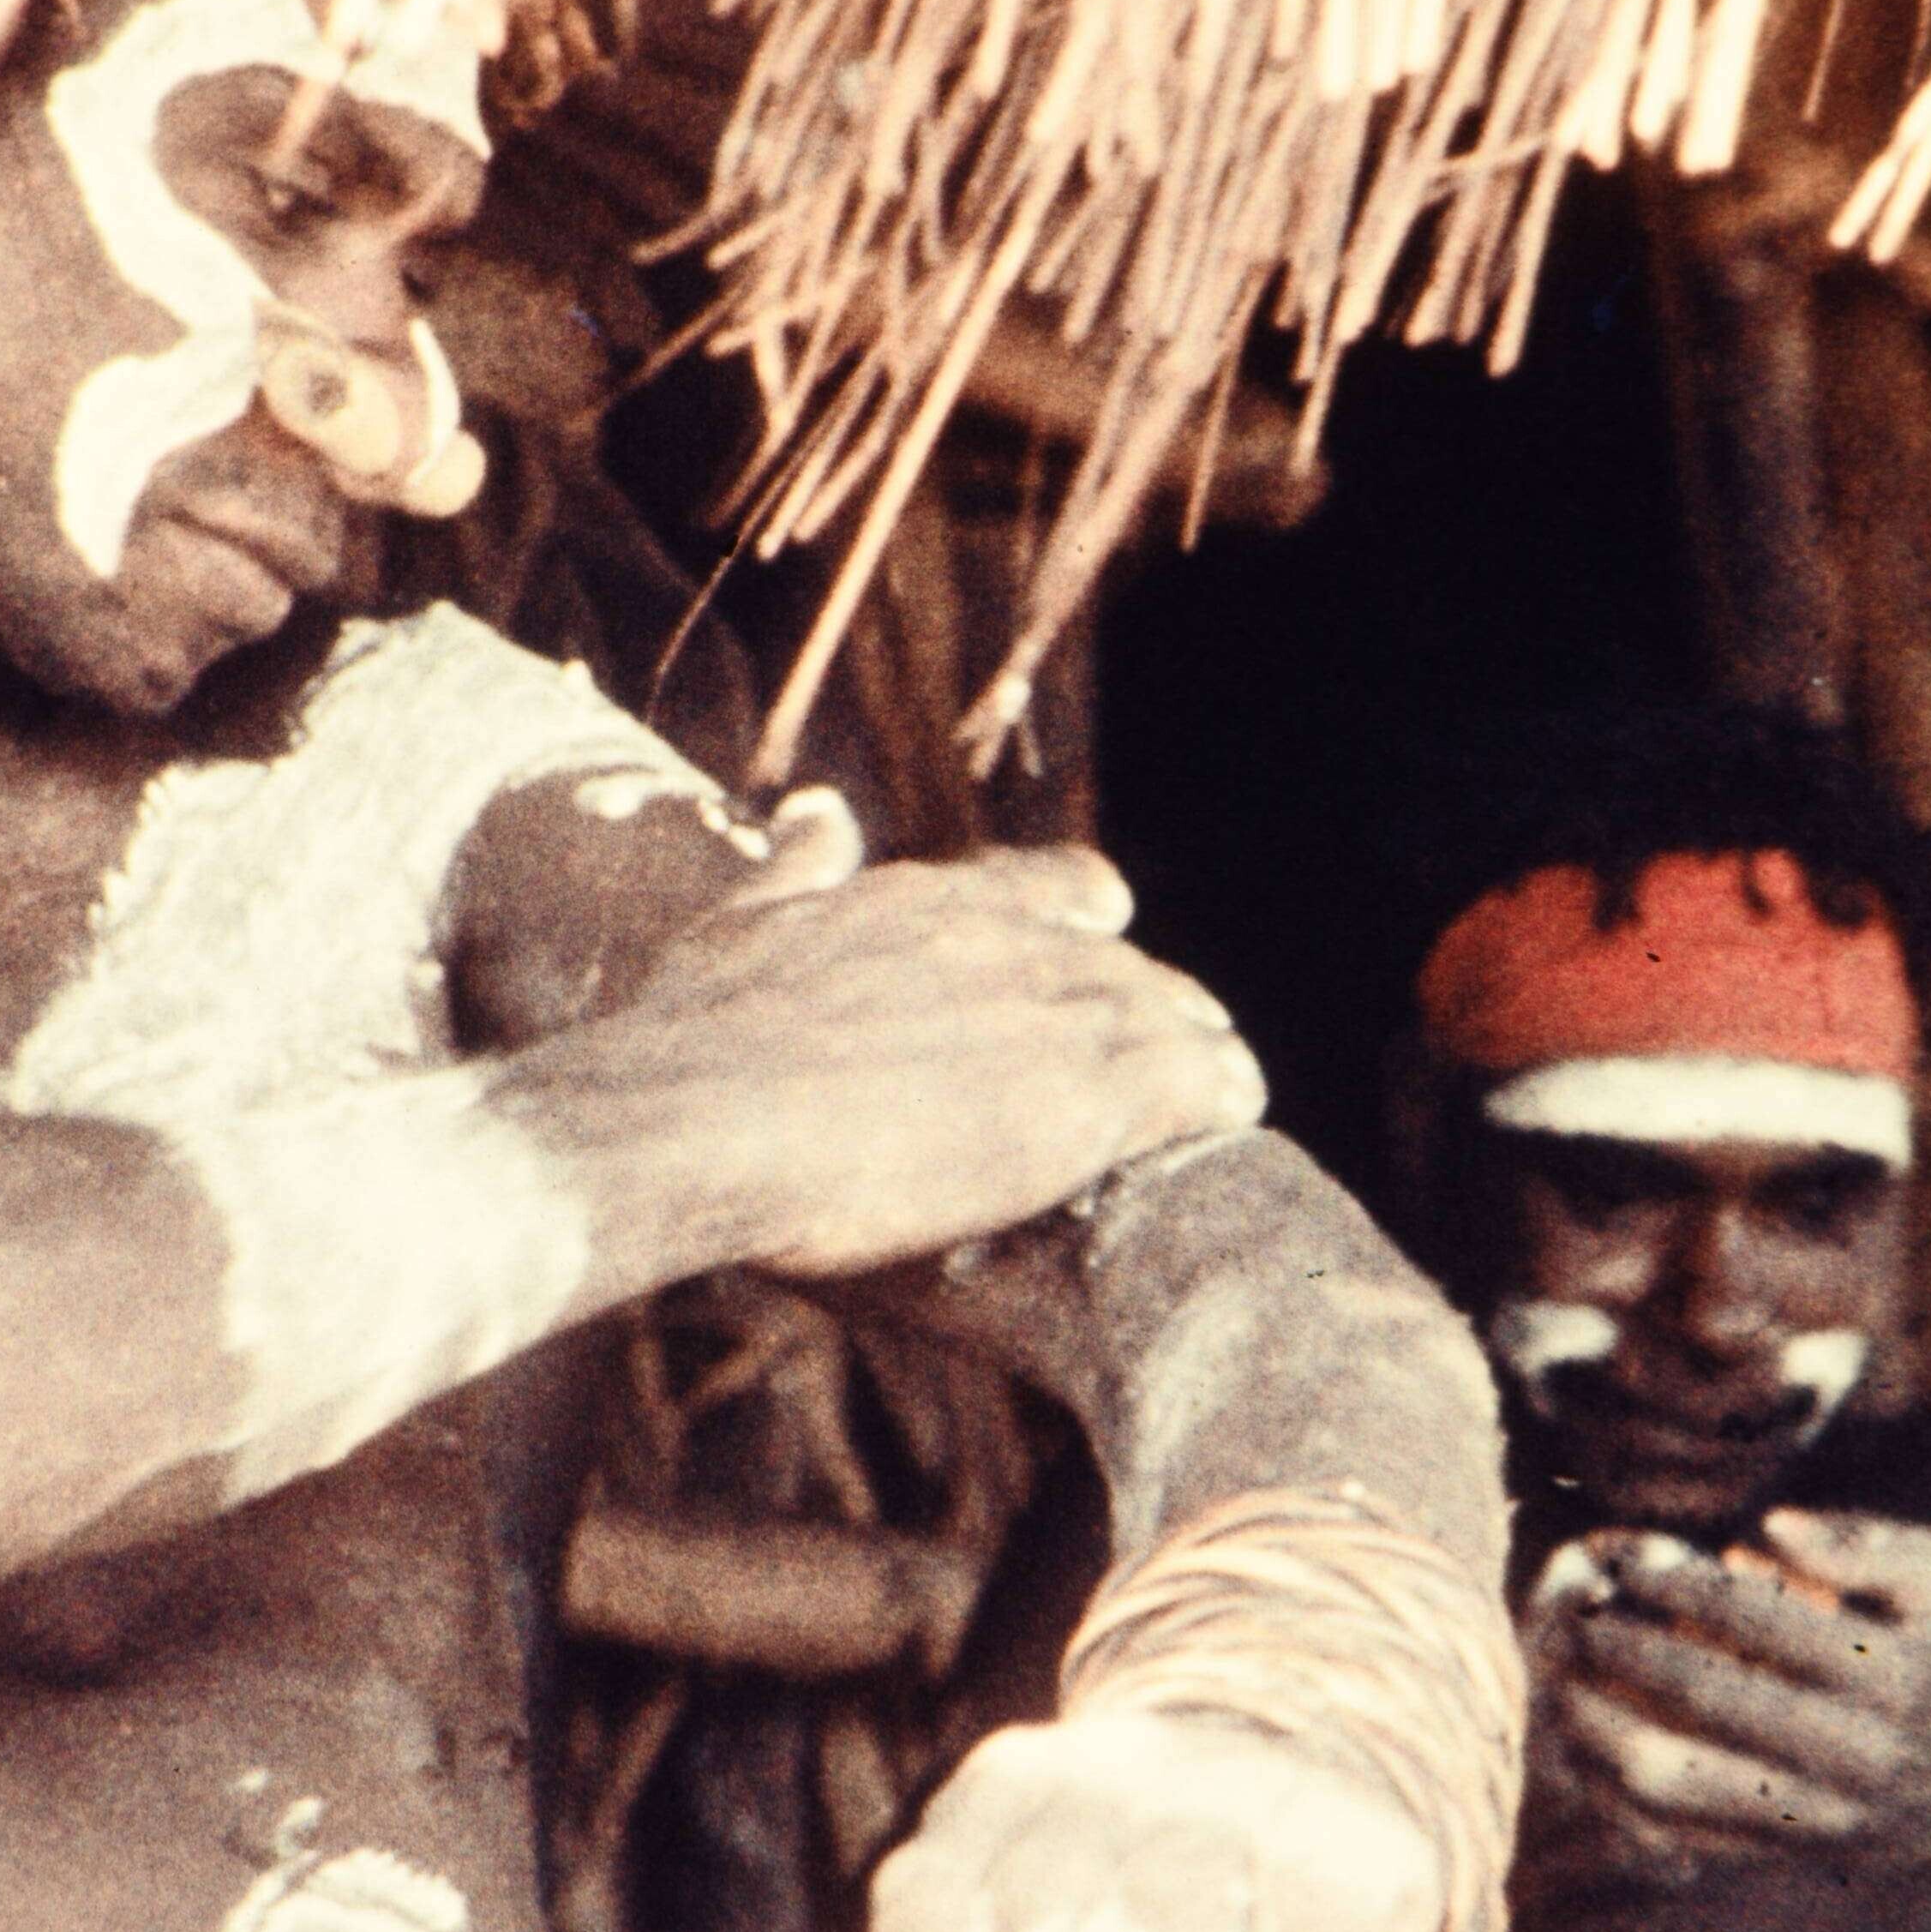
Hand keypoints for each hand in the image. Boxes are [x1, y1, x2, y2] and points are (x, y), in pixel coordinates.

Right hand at [533, 838, 1266, 1298]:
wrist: (695, 1125)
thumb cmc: (694, 1040)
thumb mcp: (738, 924)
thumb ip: (797, 866)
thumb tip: (818, 806)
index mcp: (928, 900)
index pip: (1056, 890)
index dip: (1089, 920)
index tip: (1104, 939)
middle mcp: (1005, 942)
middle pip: (1123, 964)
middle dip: (1154, 1003)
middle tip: (1177, 1042)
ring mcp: (1051, 1017)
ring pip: (1170, 1016)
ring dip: (1201, 1047)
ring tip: (1224, 1081)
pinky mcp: (1083, 1103)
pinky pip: (1191, 1083)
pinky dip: (1221, 1091)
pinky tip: (1236, 1112)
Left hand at [755, 1701, 1450, 1931]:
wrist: (1293, 1776)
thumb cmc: (1106, 1893)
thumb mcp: (994, 1931)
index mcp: (1004, 1800)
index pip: (939, 1889)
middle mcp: (1112, 1782)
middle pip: (1054, 1904)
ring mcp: (1235, 1804)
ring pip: (1183, 1909)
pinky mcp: (1345, 1847)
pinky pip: (1311, 1924)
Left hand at [1535, 1513, 1930, 1862]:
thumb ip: (1865, 1541)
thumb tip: (1769, 1527)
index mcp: (1891, 1674)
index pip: (1759, 1619)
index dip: (1680, 1583)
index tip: (1627, 1559)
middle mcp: (1855, 1752)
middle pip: (1709, 1699)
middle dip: (1627, 1650)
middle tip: (1581, 1616)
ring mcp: (1819, 1813)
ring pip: (1682, 1782)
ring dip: (1604, 1730)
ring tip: (1566, 1684)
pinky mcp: (1791, 1852)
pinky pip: (1684, 1838)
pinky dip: (1619, 1799)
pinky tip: (1584, 1752)